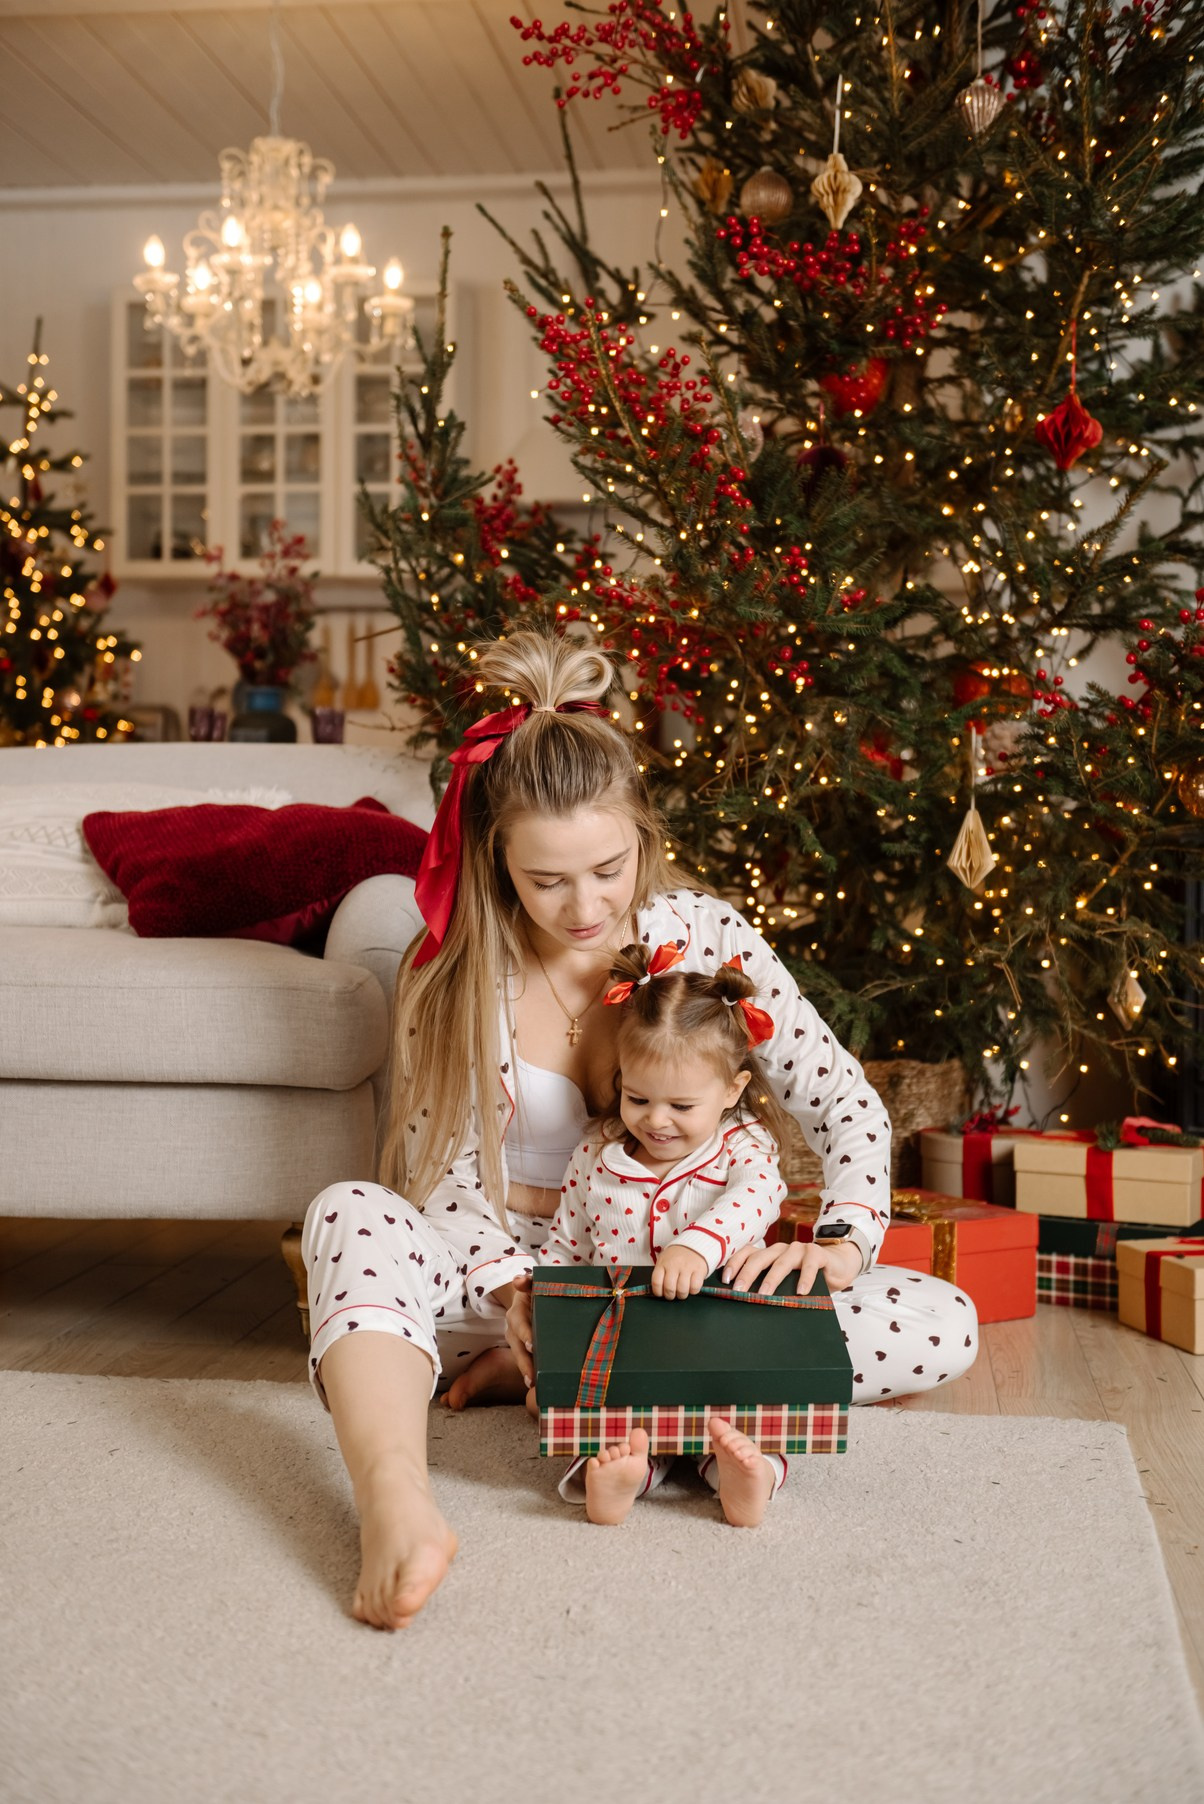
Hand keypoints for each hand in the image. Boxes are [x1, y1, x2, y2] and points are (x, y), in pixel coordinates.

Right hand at [504, 1272, 534, 1386]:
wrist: (529, 1298)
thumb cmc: (535, 1292)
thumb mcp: (533, 1284)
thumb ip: (528, 1282)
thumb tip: (518, 1280)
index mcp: (517, 1313)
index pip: (519, 1324)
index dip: (525, 1334)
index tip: (532, 1345)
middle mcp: (513, 1329)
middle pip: (517, 1346)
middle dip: (524, 1361)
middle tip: (532, 1376)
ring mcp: (516, 1341)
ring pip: (519, 1356)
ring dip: (525, 1370)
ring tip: (533, 1384)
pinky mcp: (523, 1349)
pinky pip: (525, 1361)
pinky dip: (530, 1372)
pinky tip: (537, 1385)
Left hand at [651, 1244, 706, 1299]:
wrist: (694, 1244)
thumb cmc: (677, 1256)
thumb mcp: (665, 1259)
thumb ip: (661, 1273)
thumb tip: (658, 1290)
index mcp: (663, 1263)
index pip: (656, 1282)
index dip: (658, 1292)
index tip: (661, 1294)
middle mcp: (674, 1265)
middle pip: (669, 1288)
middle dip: (670, 1296)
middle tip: (672, 1295)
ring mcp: (687, 1267)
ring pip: (682, 1290)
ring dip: (681, 1295)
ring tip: (682, 1292)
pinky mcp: (699, 1270)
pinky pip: (695, 1287)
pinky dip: (693, 1291)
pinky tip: (691, 1287)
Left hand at [723, 1236, 861, 1296]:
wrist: (839, 1264)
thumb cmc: (809, 1276)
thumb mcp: (787, 1281)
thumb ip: (771, 1286)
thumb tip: (748, 1304)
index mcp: (770, 1254)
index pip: (747, 1253)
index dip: (735, 1264)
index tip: (726, 1279)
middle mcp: (781, 1249)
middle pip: (760, 1257)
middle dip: (747, 1274)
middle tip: (739, 1290)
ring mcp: (799, 1249)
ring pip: (781, 1262)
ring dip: (771, 1278)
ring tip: (764, 1294)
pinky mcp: (817, 1254)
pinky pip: (809, 1265)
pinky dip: (804, 1278)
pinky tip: (801, 1291)